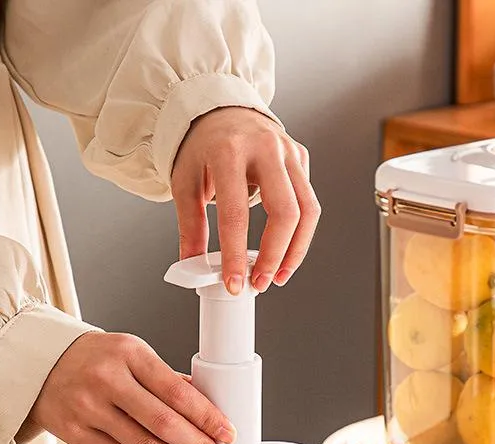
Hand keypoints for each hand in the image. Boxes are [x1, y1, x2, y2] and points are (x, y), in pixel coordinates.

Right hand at [29, 332, 234, 443]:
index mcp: (130, 354)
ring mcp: (89, 408)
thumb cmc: (94, 358)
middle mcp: (108, 380)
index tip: (226, 433)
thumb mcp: (132, 354)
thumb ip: (166, 380)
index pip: (177, 391)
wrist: (41, 363)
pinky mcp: (77, 434)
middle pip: (163, 422)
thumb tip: (207, 407)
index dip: (207, 416)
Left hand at [171, 107, 320, 294]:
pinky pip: (309, 201)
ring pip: (308, 210)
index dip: (236, 255)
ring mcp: (288, 150)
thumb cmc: (200, 146)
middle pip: (285, 212)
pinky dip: (299, 231)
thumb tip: (194, 267)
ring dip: (296, 250)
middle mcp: (265, 147)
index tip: (234, 283)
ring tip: (279, 275)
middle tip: (261, 282)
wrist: (217, 108)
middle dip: (275, 256)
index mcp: (228, 152)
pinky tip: (284, 248)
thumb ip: (191, 227)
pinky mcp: (300, 156)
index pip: (236, 214)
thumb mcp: (185, 183)